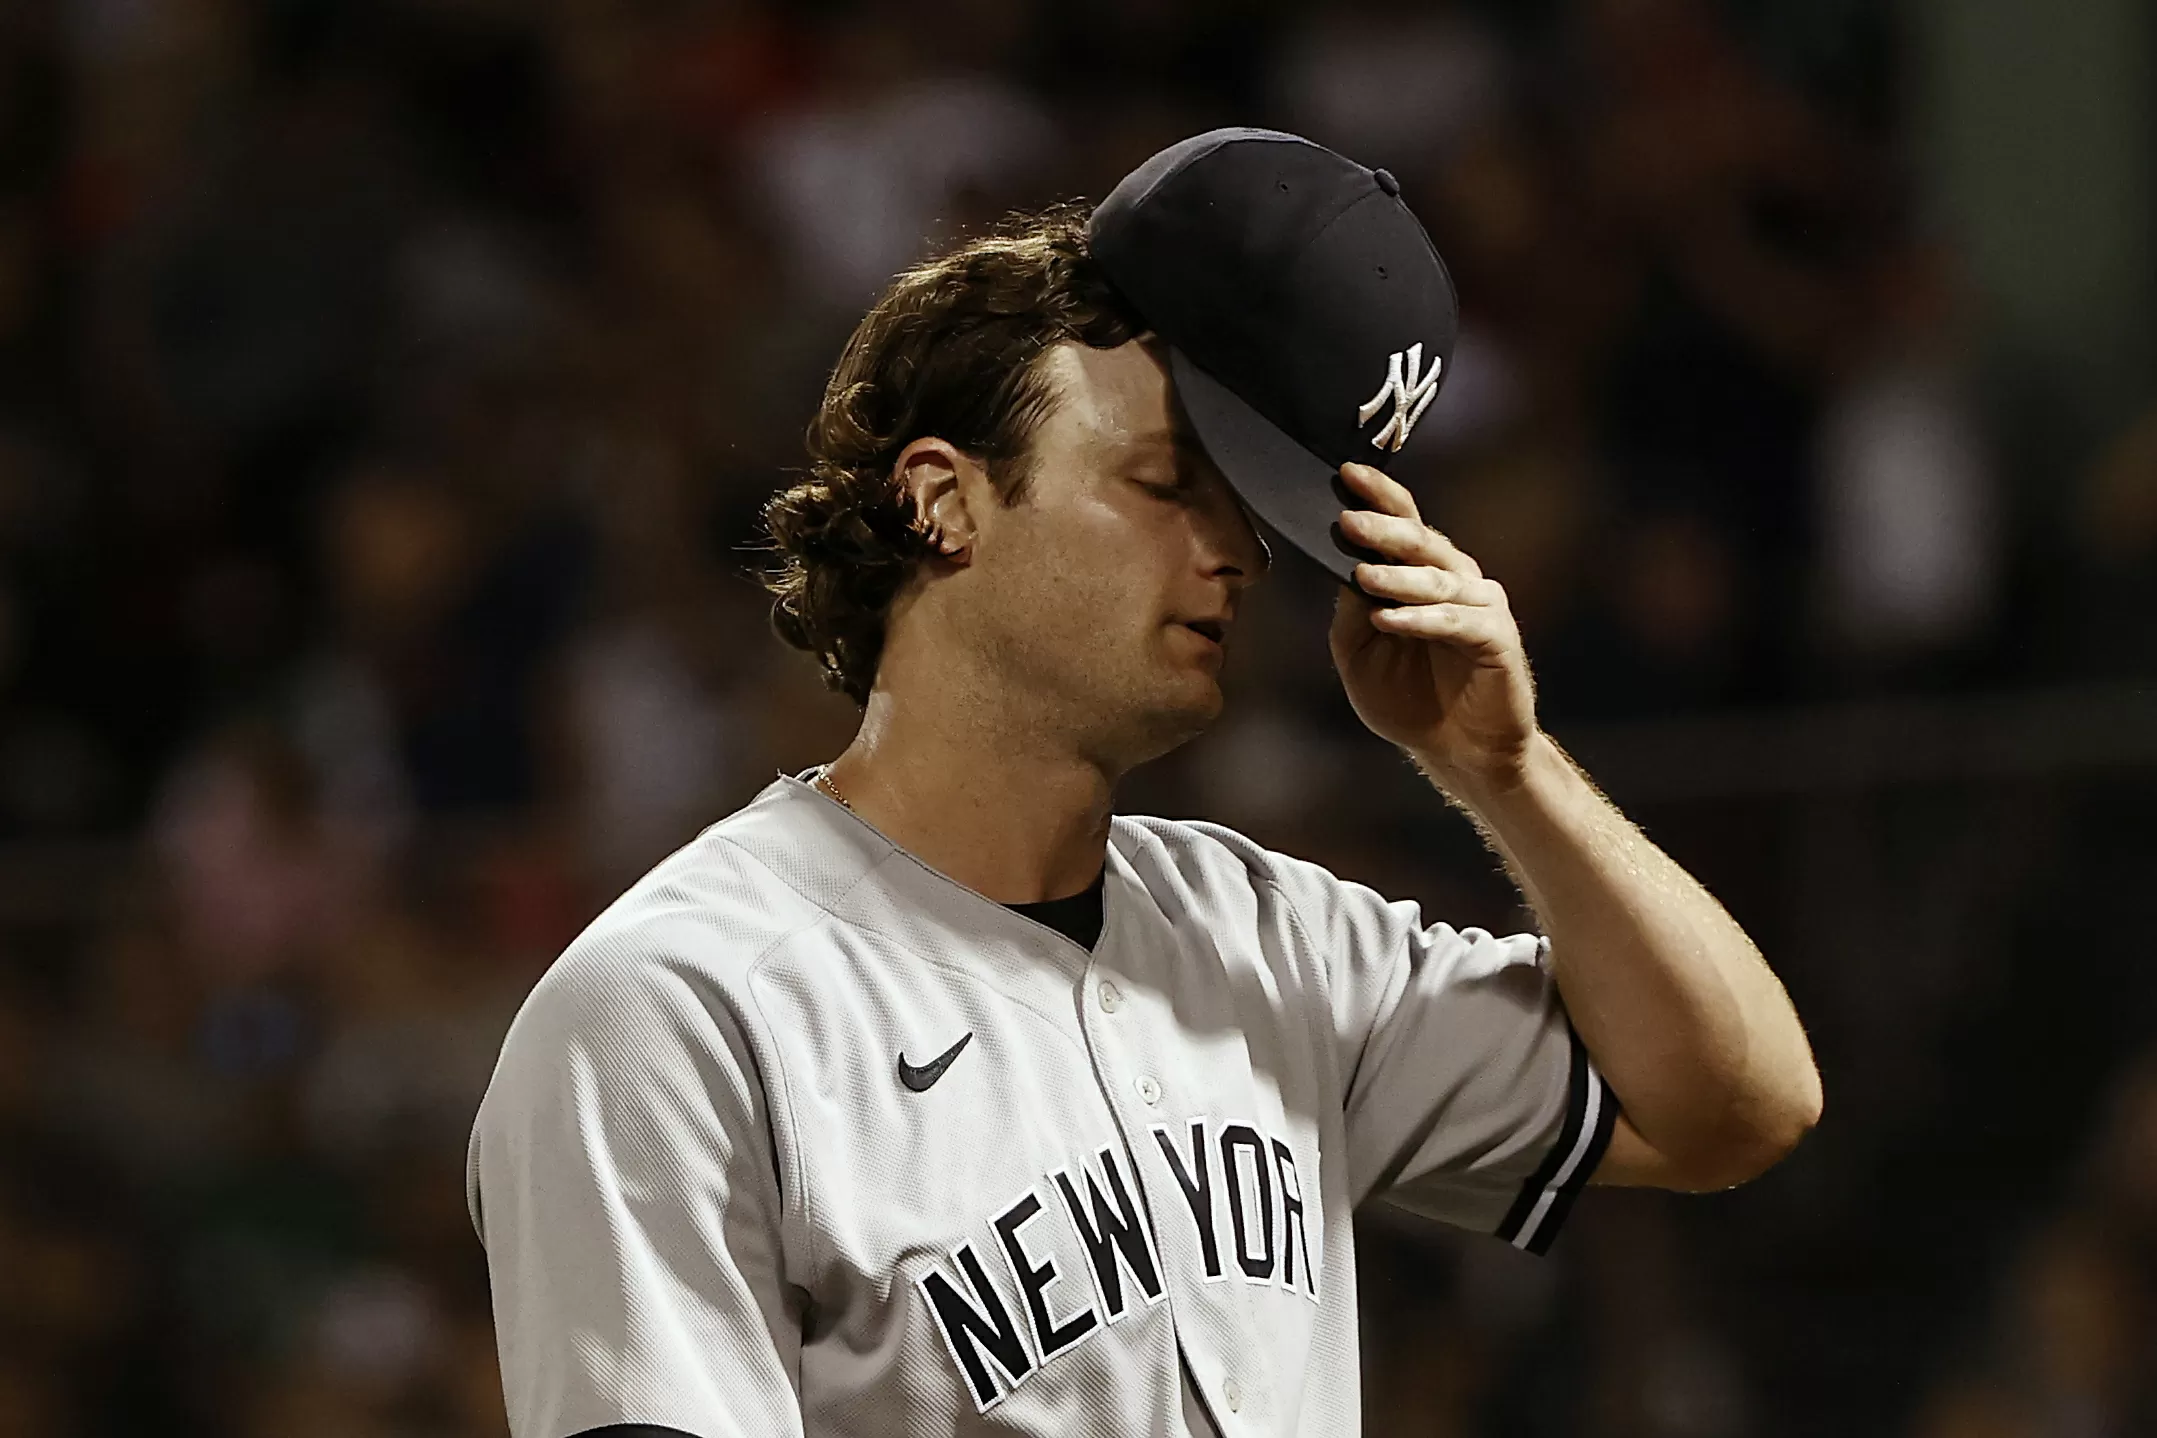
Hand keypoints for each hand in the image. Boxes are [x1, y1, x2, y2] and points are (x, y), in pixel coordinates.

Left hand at [1327, 462, 1539, 796]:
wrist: (1458, 751)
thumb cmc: (1410, 699)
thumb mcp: (1360, 652)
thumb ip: (1352, 610)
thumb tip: (1339, 565)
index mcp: (1423, 575)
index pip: (1404, 522)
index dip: (1379, 496)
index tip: (1345, 474)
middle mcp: (1456, 580)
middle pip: (1421, 541)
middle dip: (1384, 526)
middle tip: (1349, 517)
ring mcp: (1480, 606)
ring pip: (1437, 579)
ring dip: (1398, 575)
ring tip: (1363, 573)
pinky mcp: (1496, 639)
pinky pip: (1456, 622)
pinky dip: (1421, 619)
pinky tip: (1389, 618)